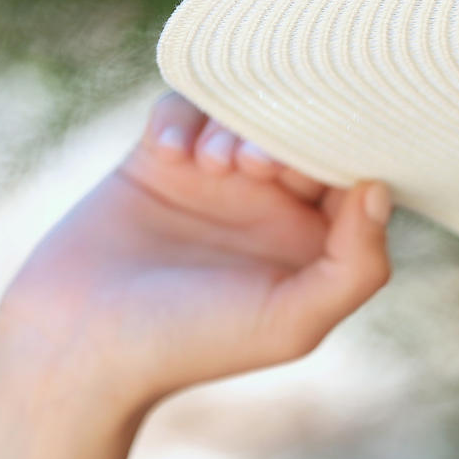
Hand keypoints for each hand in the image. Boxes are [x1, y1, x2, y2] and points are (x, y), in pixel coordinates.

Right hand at [0, 90, 394, 419]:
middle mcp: (270, 204)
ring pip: (246, 115)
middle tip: (257, 165)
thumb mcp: (293, 320)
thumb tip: (379, 190)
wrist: (78, 349)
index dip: (346, 157)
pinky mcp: (157, 161)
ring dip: (235, 125)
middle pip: (303, 133)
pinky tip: (168, 154)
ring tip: (212, 165)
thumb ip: (355, 265)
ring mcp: (213, 179)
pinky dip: (180, 118)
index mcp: (313, 238)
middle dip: (289, 134)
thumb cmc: (193, 345)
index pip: (354, 172)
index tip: (317, 167)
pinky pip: (183, 109)